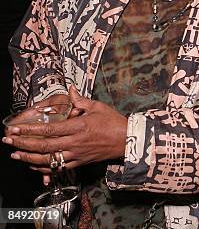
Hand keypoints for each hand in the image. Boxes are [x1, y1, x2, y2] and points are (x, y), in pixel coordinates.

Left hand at [3, 86, 127, 172]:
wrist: (127, 141)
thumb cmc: (114, 122)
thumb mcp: (98, 107)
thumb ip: (80, 100)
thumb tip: (70, 89)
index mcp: (79, 127)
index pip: (49, 129)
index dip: (30, 130)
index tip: (15, 128)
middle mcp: (75, 143)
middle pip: (43, 146)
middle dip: (22, 144)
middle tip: (8, 140)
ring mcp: (76, 155)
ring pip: (48, 160)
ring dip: (28, 158)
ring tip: (15, 155)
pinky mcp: (79, 163)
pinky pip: (58, 168)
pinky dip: (43, 168)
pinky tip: (33, 165)